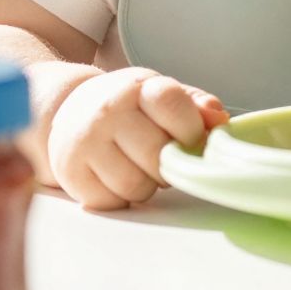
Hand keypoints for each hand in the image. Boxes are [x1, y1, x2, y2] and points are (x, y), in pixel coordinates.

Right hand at [46, 67, 227, 210]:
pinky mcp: (70, 172)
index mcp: (137, 88)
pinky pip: (111, 202)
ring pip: (135, 185)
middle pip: (158, 155)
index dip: (192, 131)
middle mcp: (108, 111)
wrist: (70, 108)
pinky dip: (121, 198)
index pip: (173, 106)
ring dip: (147, 186)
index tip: (193, 141)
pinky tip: (116, 178)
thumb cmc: (128, 106)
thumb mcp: (161, 94)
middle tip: (164, 159)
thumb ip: (196, 105)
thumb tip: (220, 121)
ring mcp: (86, 141)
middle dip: (170, 165)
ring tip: (140, 169)